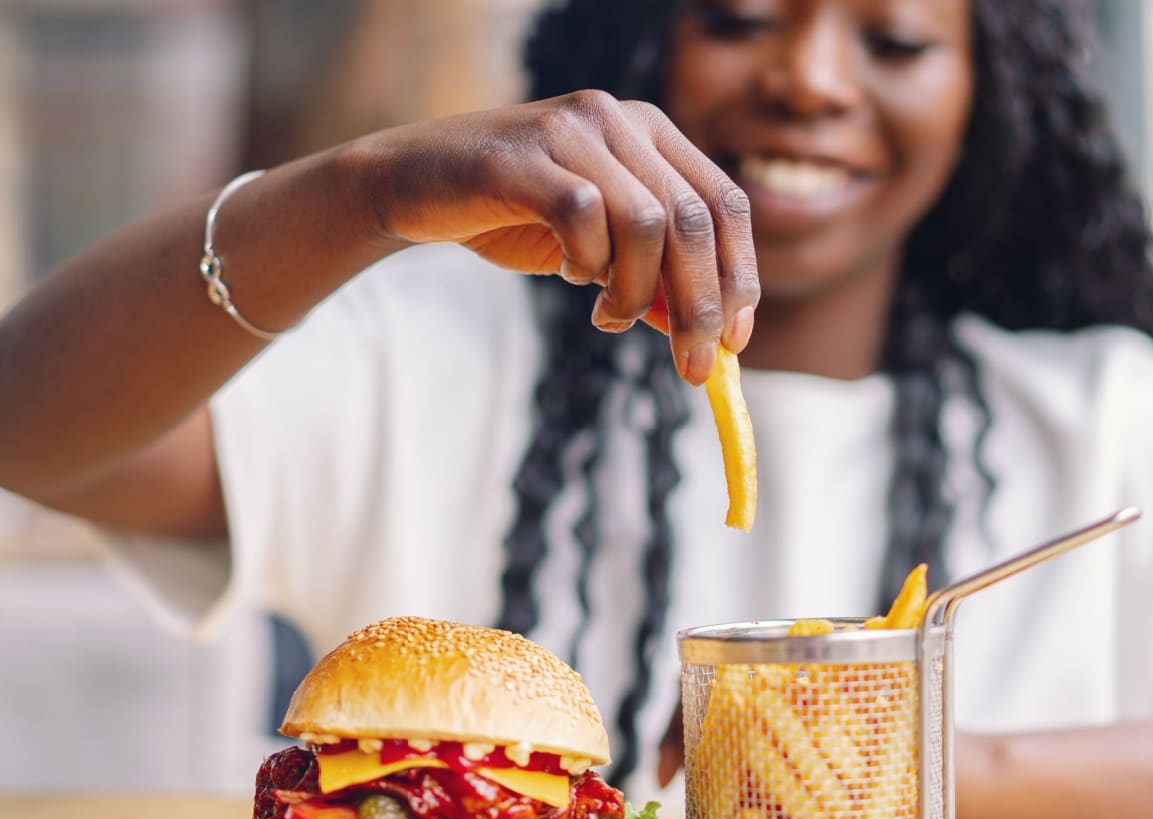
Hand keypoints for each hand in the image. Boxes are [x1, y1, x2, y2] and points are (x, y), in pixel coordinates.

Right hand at [368, 90, 759, 383]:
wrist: (412, 185)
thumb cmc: (511, 215)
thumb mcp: (597, 251)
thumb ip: (652, 279)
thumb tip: (710, 338)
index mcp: (650, 132)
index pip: (725, 203)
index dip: (739, 275)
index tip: (734, 342)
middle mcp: (619, 119)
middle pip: (694, 220)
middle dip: (700, 306)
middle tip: (691, 364)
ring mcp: (573, 131)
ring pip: (648, 223)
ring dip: (636, 292)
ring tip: (607, 315)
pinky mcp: (527, 155)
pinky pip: (585, 217)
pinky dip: (587, 263)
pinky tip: (570, 275)